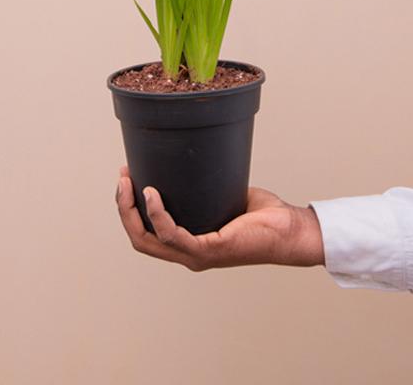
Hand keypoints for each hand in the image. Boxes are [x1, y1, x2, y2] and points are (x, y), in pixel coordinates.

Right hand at [115, 166, 324, 270]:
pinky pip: (172, 234)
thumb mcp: (227, 194)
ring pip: (148, 239)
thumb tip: (196, 155)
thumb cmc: (265, 216)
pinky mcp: (209, 251)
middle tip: (121, 177)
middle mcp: (188, 254)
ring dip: (132, 210)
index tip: (126, 178)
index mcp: (190, 244)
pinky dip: (158, 214)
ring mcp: (196, 255)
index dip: (131, 209)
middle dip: (123, 208)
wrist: (290, 230)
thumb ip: (209, 184)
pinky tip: (151, 194)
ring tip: (128, 182)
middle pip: (140, 237)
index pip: (147, 233)